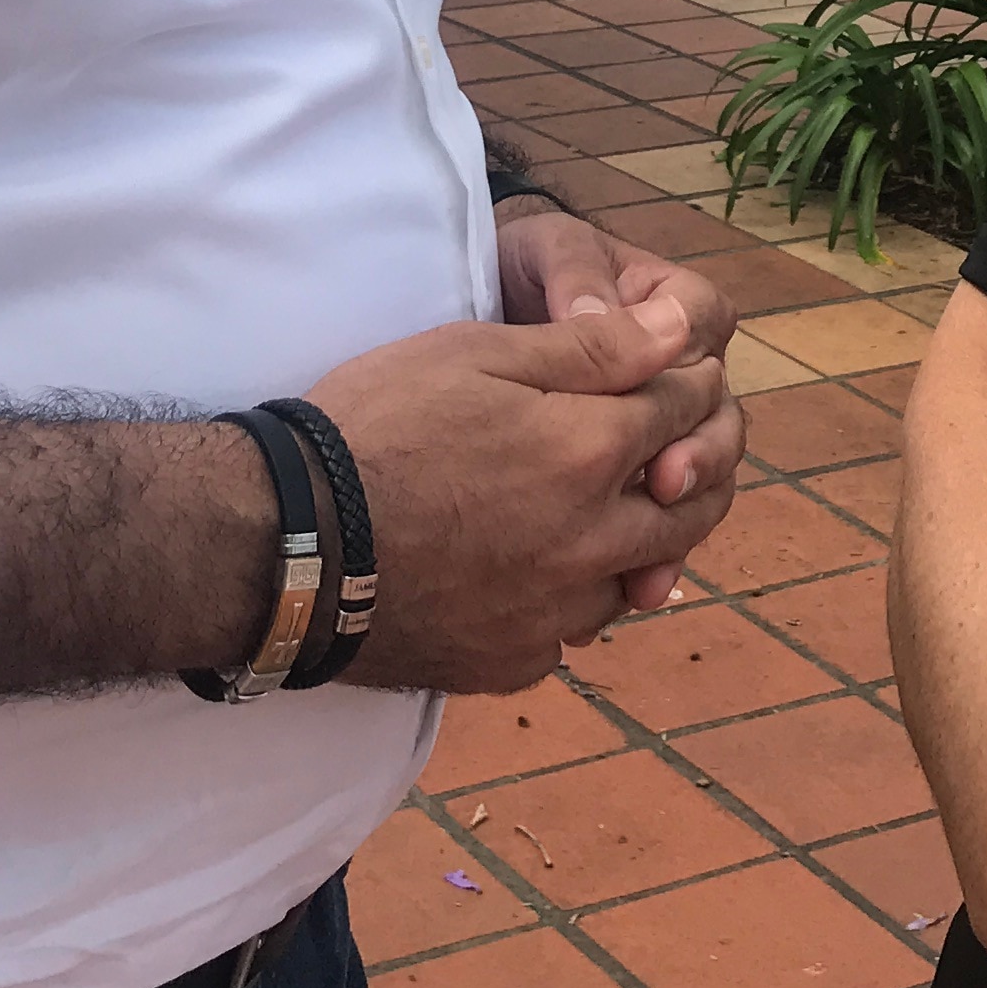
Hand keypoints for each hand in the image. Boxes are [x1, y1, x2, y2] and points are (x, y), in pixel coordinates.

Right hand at [303, 283, 740, 689]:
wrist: (288, 545)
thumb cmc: (374, 426)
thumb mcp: (476, 354)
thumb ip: (593, 344)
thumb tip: (683, 327)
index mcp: (590, 453)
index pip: (685, 409)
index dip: (690, 378)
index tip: (682, 366)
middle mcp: (591, 543)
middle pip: (688, 507)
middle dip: (698, 464)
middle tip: (678, 442)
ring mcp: (553, 614)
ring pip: (638, 578)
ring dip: (645, 541)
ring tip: (621, 509)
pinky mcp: (510, 661)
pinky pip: (572, 633)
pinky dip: (574, 601)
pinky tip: (548, 576)